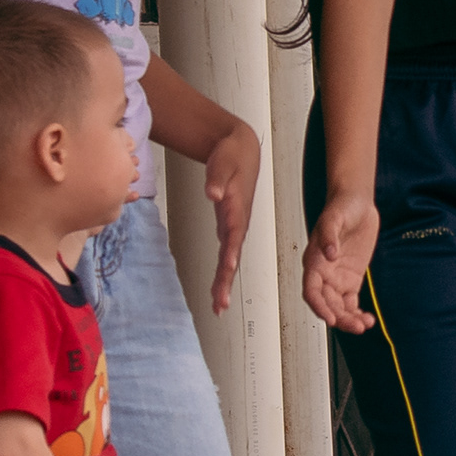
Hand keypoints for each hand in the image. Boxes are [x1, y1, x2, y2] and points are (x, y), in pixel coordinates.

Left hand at [199, 122, 262, 315]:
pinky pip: (226, 254)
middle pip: (232, 255)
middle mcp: (238, 221)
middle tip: (220, 303)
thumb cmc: (232, 155)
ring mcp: (234, 226)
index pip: (234, 234)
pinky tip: (218, 288)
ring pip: (230, 258)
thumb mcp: (224, 162)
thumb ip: (218, 179)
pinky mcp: (229, 226)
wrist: (241, 150)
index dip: (231, 253)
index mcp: (238, 207)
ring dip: (225, 283)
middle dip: (226, 280)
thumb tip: (213, 194)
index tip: (228, 269)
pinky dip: (222, 272)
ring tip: (218, 305)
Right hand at [302, 190, 379, 334]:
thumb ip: (329, 235)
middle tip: (355, 326)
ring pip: (338, 307)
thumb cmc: (341, 207)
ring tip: (364, 325)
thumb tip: (329, 253)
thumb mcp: (334, 217)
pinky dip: (356, 312)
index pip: (311, 290)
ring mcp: (337, 278)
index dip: (319, 306)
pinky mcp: (351, 279)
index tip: (330, 317)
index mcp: (314, 261)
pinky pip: (350, 302)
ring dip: (349, 319)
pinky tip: (367, 319)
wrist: (356, 203)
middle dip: (339, 317)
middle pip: (326, 303)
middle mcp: (323, 273)